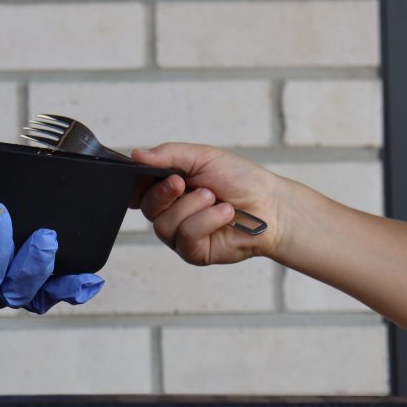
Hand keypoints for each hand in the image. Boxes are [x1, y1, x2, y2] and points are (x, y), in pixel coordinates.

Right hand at [131, 143, 281, 264]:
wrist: (270, 204)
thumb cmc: (239, 179)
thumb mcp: (202, 156)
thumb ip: (168, 154)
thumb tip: (136, 155)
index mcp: (168, 187)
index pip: (137, 188)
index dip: (139, 183)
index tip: (154, 173)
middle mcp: (170, 212)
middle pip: (146, 206)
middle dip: (165, 192)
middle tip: (185, 182)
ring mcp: (179, 234)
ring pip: (164, 224)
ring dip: (193, 206)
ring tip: (215, 199)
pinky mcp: (193, 252)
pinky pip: (185, 237)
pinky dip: (207, 221)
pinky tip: (224, 214)